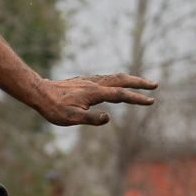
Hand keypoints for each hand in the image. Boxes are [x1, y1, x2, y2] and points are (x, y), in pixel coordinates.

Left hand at [33, 73, 157, 125]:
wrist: (39, 92)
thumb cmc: (54, 108)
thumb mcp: (70, 118)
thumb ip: (90, 118)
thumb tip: (109, 118)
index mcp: (94, 93)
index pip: (120, 95)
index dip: (137, 98)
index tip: (151, 101)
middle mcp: (94, 83)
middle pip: (122, 80)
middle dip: (139, 83)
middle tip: (155, 85)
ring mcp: (90, 80)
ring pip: (115, 77)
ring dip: (130, 79)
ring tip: (143, 83)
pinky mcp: (85, 81)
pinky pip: (107, 77)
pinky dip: (119, 79)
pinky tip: (119, 82)